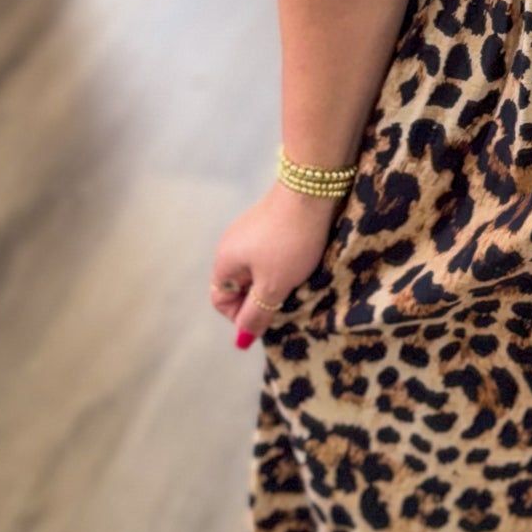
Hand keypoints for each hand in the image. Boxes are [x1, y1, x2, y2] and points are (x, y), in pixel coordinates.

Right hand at [211, 183, 337, 349]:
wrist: (310, 190)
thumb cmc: (290, 242)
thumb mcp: (274, 286)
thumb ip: (256, 314)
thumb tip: (241, 341)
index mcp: (224, 262)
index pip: (221, 300)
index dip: (241, 315)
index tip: (270, 314)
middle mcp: (230, 246)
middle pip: (239, 285)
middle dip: (261, 297)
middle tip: (287, 298)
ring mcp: (249, 232)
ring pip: (257, 270)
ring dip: (275, 280)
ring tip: (297, 279)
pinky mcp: (268, 222)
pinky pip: (269, 253)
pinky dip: (283, 262)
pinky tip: (302, 260)